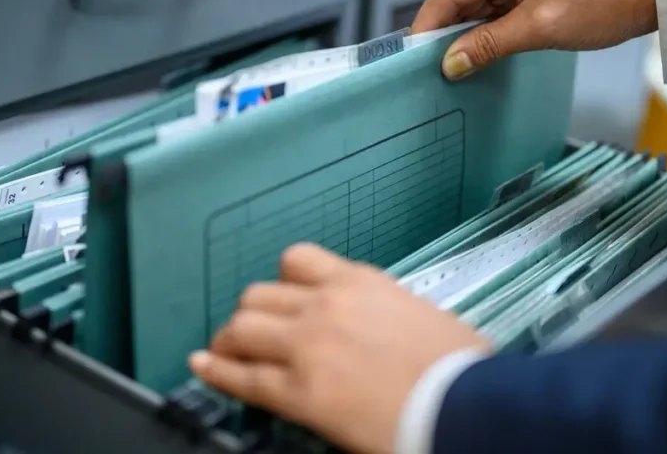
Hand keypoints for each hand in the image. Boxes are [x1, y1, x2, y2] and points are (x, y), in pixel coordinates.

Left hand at [189, 243, 491, 453]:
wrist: (464, 405)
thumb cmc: (456, 367)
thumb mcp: (416, 314)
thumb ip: (379, 309)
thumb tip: (369, 326)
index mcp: (358, 282)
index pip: (296, 261)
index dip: (282, 283)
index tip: (281, 299)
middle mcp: (326, 305)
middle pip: (259, 295)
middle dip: (251, 315)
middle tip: (251, 333)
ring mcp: (307, 347)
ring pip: (242, 328)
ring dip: (232, 339)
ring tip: (226, 351)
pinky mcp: (299, 392)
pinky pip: (242, 376)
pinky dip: (216, 370)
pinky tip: (202, 365)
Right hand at [411, 0, 656, 79]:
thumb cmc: (605, 1)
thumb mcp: (541, 28)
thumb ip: (488, 45)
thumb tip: (449, 65)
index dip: (429, 26)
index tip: (413, 58)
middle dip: (451, 32)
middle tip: (435, 70)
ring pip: (476, 1)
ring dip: (471, 31)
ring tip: (460, 65)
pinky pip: (495, 1)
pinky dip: (490, 26)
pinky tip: (483, 50)